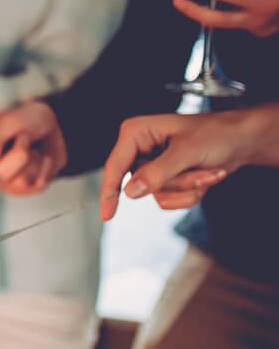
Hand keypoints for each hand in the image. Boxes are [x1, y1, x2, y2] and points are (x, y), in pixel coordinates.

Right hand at [0, 101, 66, 200]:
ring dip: (33, 159)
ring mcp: (7, 180)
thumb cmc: (26, 119)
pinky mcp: (28, 187)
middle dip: (17, 154)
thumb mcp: (7, 122)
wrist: (55, 125)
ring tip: (32, 147)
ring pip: (20, 181)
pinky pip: (38, 183)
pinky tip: (43, 157)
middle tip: (24, 137)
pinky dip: (45, 166)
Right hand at [99, 109, 275, 220]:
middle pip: (142, 185)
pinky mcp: (164, 178)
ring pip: (158, 195)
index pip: (115, 166)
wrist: (242, 140)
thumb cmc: (217, 133)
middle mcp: (140, 149)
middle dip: (176, 183)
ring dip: (188, 188)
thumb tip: (131, 192)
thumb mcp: (187, 151)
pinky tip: (204, 176)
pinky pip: (169, 199)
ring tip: (207, 171)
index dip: (109, 191)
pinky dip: (191, 193)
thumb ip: (158, 172)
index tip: (107, 215)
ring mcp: (152, 166)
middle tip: (201, 171)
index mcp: (136, 133)